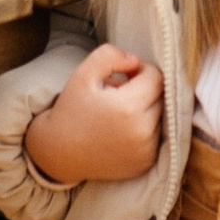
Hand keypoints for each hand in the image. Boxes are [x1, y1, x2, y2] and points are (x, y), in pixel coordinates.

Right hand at [25, 45, 163, 187]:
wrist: (60, 153)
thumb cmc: (71, 110)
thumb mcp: (83, 74)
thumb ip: (110, 56)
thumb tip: (136, 61)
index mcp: (128, 107)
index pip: (156, 77)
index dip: (140, 70)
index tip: (124, 75)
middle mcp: (142, 131)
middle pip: (160, 96)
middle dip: (144, 89)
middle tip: (118, 94)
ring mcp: (146, 150)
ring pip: (160, 116)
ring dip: (146, 110)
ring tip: (119, 113)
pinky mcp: (146, 162)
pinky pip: (156, 136)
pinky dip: (145, 129)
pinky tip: (122, 130)